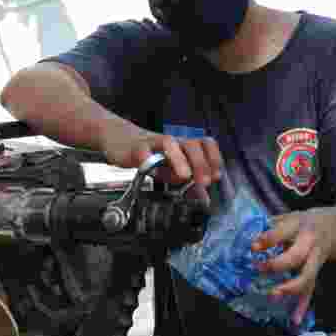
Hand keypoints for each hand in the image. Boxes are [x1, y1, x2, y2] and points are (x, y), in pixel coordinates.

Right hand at [98, 121, 221, 185]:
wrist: (119, 139)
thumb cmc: (149, 155)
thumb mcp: (170, 169)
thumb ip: (186, 181)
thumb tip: (204, 197)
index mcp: (183, 147)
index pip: (205, 144)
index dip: (214, 158)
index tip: (216, 175)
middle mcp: (172, 143)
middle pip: (191, 144)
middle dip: (201, 163)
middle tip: (204, 181)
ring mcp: (153, 143)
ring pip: (169, 142)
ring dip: (179, 159)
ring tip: (184, 176)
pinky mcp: (135, 148)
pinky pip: (142, 151)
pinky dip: (147, 161)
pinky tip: (151, 172)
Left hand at [252, 207, 335, 325]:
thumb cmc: (308, 221)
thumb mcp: (292, 216)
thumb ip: (273, 225)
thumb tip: (248, 235)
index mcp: (300, 225)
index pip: (282, 232)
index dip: (267, 240)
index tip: (253, 247)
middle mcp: (309, 243)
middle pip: (295, 257)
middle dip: (277, 265)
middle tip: (259, 268)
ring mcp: (316, 258)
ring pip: (306, 276)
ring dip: (290, 288)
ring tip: (273, 295)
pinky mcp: (317, 271)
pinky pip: (311, 288)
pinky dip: (303, 305)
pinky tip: (295, 319)